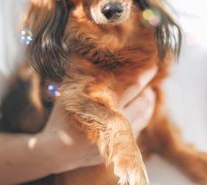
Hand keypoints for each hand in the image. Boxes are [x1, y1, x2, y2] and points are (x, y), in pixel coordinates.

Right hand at [40, 67, 156, 172]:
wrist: (53, 152)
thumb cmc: (60, 120)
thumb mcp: (68, 95)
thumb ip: (79, 75)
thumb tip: (86, 54)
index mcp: (102, 107)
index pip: (131, 87)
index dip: (143, 75)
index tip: (153, 66)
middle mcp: (113, 123)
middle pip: (142, 103)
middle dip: (149, 90)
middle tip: (152, 78)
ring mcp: (117, 138)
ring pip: (143, 118)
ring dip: (148, 105)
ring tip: (150, 94)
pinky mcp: (117, 149)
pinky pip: (137, 132)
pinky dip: (142, 119)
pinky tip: (142, 111)